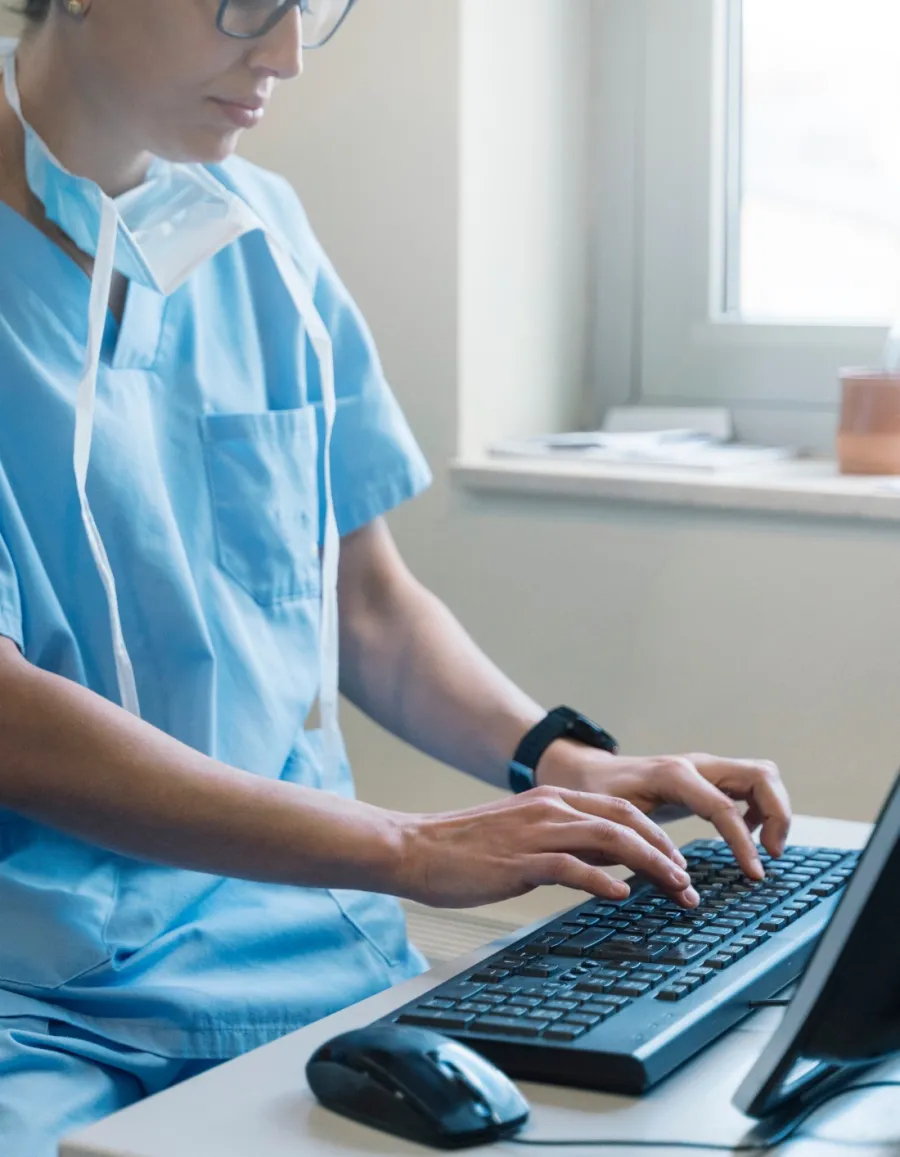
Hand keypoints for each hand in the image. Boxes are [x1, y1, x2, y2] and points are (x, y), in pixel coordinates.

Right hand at [393, 786, 699, 909]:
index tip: (678, 863)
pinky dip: (602, 881)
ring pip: (610, 839)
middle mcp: (550, 808)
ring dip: (649, 864)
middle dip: (665, 850)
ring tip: (673, 888)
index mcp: (552, 799)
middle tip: (688, 881)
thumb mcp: (523, 836)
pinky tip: (621, 896)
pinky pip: (571, 867)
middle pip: (626, 820)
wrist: (414, 848)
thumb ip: (566, 844)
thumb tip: (610, 867)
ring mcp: (535, 832)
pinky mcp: (519, 861)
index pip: (621, 810)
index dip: (657, 835)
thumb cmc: (464, 849)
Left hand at [539, 745, 791, 880]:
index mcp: (674, 775)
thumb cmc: (596, 797)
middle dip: (778, 815)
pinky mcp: (708, 776)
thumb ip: (645, 851)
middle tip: (771, 855)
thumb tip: (680, 886)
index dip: (744, 843)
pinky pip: (750, 784)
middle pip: (762, 776)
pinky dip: (759, 809)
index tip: (754, 874)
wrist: (585, 773)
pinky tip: (743, 835)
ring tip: (763, 848)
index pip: (725, 807)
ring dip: (773, 810)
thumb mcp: (614, 823)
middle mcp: (696, 764)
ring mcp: (705, 767)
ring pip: (763, 776)